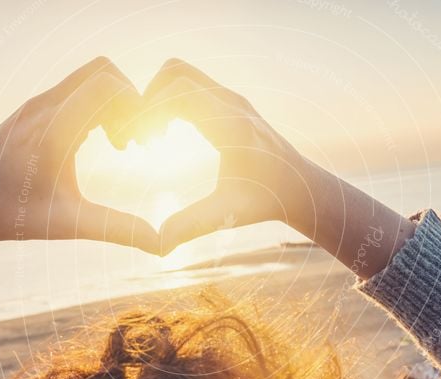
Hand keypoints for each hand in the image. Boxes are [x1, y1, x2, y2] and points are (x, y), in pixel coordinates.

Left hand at [0, 57, 157, 252]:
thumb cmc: (14, 216)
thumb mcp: (69, 225)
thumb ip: (117, 229)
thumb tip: (161, 245)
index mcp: (53, 131)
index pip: (106, 86)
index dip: (135, 107)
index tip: (139, 144)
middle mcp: (43, 108)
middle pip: (102, 72)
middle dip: (129, 100)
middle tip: (133, 141)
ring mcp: (36, 104)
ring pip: (89, 77)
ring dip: (113, 102)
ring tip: (119, 144)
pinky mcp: (33, 108)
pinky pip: (75, 90)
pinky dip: (97, 106)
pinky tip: (100, 142)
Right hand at [141, 59, 314, 254]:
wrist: (300, 188)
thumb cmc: (265, 202)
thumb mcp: (227, 216)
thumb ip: (192, 225)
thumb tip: (159, 245)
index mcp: (231, 125)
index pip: (178, 90)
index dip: (149, 110)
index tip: (140, 143)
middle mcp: (232, 102)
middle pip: (174, 71)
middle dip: (148, 99)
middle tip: (142, 138)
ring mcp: (232, 98)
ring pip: (181, 74)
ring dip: (159, 98)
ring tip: (153, 138)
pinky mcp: (230, 101)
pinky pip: (191, 85)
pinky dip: (172, 100)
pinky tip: (169, 136)